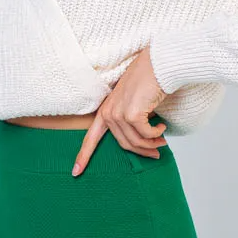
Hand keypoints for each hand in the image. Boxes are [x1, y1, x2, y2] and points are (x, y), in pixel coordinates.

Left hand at [72, 47, 167, 176]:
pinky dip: (156, 133)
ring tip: (163, 139)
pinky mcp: (132, 115)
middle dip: (143, 151)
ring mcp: (119, 114)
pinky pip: (146, 135)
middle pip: (124, 144)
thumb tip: (141, 141)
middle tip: (157, 152)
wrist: (158, 64)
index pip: (90, 137)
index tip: (75, 173)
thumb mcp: (133, 102)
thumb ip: (130, 120)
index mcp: (105, 111)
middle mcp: (109, 113)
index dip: (83, 156)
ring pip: (137, 142)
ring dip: (153, 143)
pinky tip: (162, 126)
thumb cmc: (149, 80)